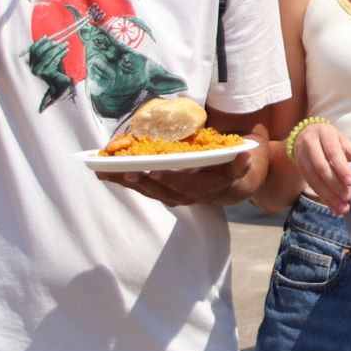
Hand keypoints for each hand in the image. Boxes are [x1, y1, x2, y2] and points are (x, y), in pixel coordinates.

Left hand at [99, 149, 255, 206]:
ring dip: (125, 182)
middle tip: (123, 172)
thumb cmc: (236, 168)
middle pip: (159, 190)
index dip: (171, 179)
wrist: (233, 186)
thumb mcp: (243, 165)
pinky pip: (143, 188)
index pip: (186, 185)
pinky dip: (124, 180)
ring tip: (105, 172)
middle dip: (140, 182)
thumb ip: (242, 162)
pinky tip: (106, 172)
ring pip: (147, 190)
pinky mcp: (163, 192)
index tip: (156, 172)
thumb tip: (245, 155)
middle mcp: (186, 196)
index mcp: (205, 188)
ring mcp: (173, 195)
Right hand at [289, 121, 350, 212]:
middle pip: (321, 167)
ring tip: (342, 208)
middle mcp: (311, 143)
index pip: (333, 152)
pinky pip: (310, 185)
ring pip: (314, 178)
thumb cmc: (332, 141)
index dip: (341, 168)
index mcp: (326, 134)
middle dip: (334, 185)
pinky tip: (333, 207)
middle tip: (348, 198)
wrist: (306, 134)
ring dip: (328, 196)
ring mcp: (301, 156)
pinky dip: (323, 197)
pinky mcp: (299, 167)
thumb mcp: (346, 145)